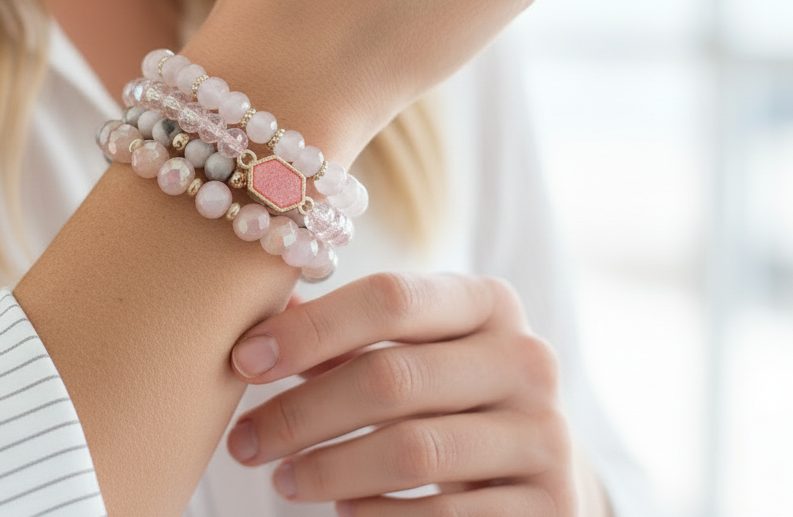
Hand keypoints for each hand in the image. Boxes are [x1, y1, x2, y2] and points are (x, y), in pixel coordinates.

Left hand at [225, 273, 590, 514]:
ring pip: (413, 451)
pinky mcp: (549, 504)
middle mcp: (526, 360)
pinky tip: (343, 509)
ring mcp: (545, 434)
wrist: (537, 468)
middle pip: (392, 378)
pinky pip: (443, 515)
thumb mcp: (410, 349)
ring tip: (283, 480)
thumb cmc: (446, 395)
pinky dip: (378, 514)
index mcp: (488, 302)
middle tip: (245, 441)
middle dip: (302, 412)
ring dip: (329, 469)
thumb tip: (261, 310)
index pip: (390, 297)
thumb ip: (342, 331)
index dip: (309, 329)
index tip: (244, 360)